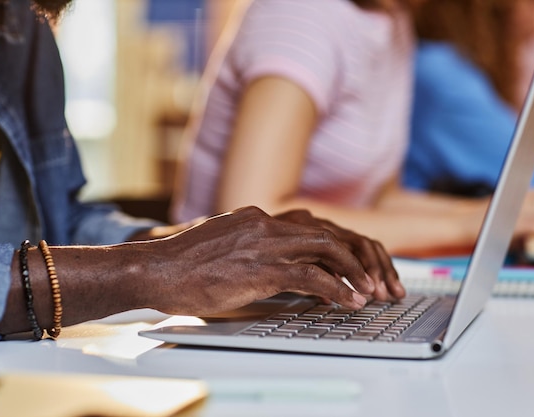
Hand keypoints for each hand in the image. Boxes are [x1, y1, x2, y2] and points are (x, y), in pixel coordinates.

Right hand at [145, 207, 380, 315]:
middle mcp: (267, 223)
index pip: (315, 226)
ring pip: (328, 248)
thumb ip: (254, 249)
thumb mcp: (226, 247)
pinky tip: (350, 301)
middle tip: (376, 278)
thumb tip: (278, 267)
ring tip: (372, 291)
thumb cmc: (186, 265)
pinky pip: (311, 275)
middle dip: (359, 257)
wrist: (156, 268)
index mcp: (260, 217)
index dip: (343, 246)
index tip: (358, 265)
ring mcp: (265, 243)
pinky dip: (337, 288)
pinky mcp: (261, 267)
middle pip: (330, 233)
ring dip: (355, 271)